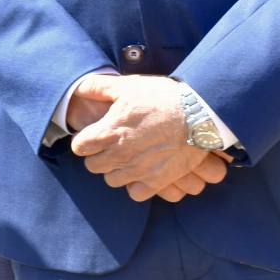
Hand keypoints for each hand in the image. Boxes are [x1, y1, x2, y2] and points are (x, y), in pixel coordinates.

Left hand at [70, 73, 226, 201]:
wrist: (201, 114)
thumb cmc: (163, 97)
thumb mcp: (127, 86)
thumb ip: (98, 87)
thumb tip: (79, 89)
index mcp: (109, 132)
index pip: (80, 147)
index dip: (85, 140)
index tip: (94, 135)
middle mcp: (120, 154)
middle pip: (93, 166)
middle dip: (98, 156)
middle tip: (110, 146)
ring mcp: (138, 170)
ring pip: (111, 180)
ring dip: (116, 170)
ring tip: (127, 158)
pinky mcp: (157, 181)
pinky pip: (135, 194)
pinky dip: (136, 185)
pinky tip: (142, 172)